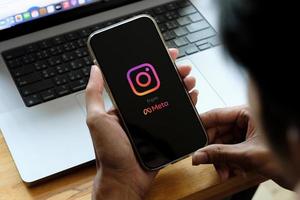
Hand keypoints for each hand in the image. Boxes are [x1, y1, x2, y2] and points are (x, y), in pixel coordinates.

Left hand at [86, 48, 198, 199]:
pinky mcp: (164, 132)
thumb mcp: (96, 120)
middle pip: (159, 87)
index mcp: (124, 106)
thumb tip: (94, 70)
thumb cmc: (109, 153)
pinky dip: (186, 104)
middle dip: (172, 74)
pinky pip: (177, 115)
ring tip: (189, 79)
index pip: (140, 80)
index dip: (153, 66)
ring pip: (170, 99)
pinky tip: (192, 96)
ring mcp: (153, 121)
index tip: (164, 56)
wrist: (125, 179)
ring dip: (181, 86)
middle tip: (182, 67)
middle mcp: (139, 111)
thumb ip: (94, 95)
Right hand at [192, 106, 289, 187]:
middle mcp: (244, 121)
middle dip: (213, 150)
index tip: (191, 138)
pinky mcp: (246, 144)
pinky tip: (233, 171)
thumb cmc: (286, 155)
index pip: (216, 115)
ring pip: (222, 144)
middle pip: (217, 132)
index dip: (202, 127)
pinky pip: (229, 151)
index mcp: (246, 113)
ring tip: (225, 172)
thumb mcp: (248, 155)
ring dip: (221, 160)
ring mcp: (245, 133)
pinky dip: (228, 162)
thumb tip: (198, 155)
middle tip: (207, 161)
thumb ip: (220, 155)